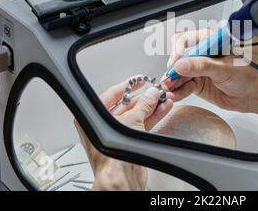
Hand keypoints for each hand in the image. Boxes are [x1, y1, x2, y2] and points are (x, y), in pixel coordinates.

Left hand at [75, 75, 173, 190]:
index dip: (127, 86)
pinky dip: (153, 117)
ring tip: (163, 98)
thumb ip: (143, 104)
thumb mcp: (131, 120)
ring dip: (151, 107)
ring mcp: (116, 136)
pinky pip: (142, 126)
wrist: (120, 177)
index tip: (138, 80)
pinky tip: (163, 109)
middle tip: (155, 90)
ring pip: (136, 116)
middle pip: (126, 106)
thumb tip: (150, 94)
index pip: (111, 95)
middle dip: (143, 98)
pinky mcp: (129, 144)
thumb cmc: (112, 154)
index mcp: (93, 117)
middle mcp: (102, 126)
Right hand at [164, 30, 257, 113]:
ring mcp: (198, 70)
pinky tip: (174, 96)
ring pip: (178, 75)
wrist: (252, 95)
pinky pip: (183, 87)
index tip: (176, 62)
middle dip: (171, 70)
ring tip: (167, 91)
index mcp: (208, 43)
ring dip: (172, 83)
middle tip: (168, 79)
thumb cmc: (245, 76)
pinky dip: (177, 92)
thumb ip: (201, 66)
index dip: (178, 51)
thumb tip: (181, 64)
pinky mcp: (197, 84)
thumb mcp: (223, 69)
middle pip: (178, 59)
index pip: (186, 41)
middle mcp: (201, 55)